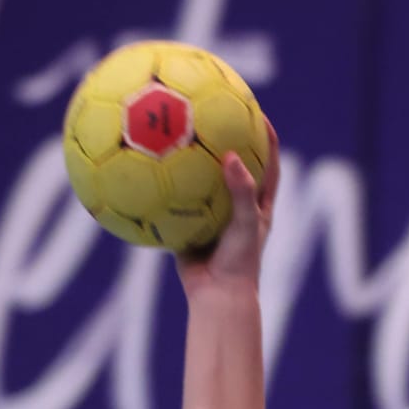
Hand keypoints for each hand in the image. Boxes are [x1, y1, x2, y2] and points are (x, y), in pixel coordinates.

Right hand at [176, 119, 279, 295]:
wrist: (216, 298)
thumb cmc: (239, 264)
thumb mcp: (245, 225)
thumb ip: (240, 192)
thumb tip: (231, 156)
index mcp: (258, 205)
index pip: (267, 163)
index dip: (265, 137)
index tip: (256, 110)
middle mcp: (235, 208)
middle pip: (231, 165)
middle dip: (221, 139)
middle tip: (207, 112)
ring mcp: (211, 216)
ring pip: (198, 182)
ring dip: (185, 161)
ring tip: (169, 133)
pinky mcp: (189, 226)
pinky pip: (172, 203)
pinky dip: (160, 188)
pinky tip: (140, 168)